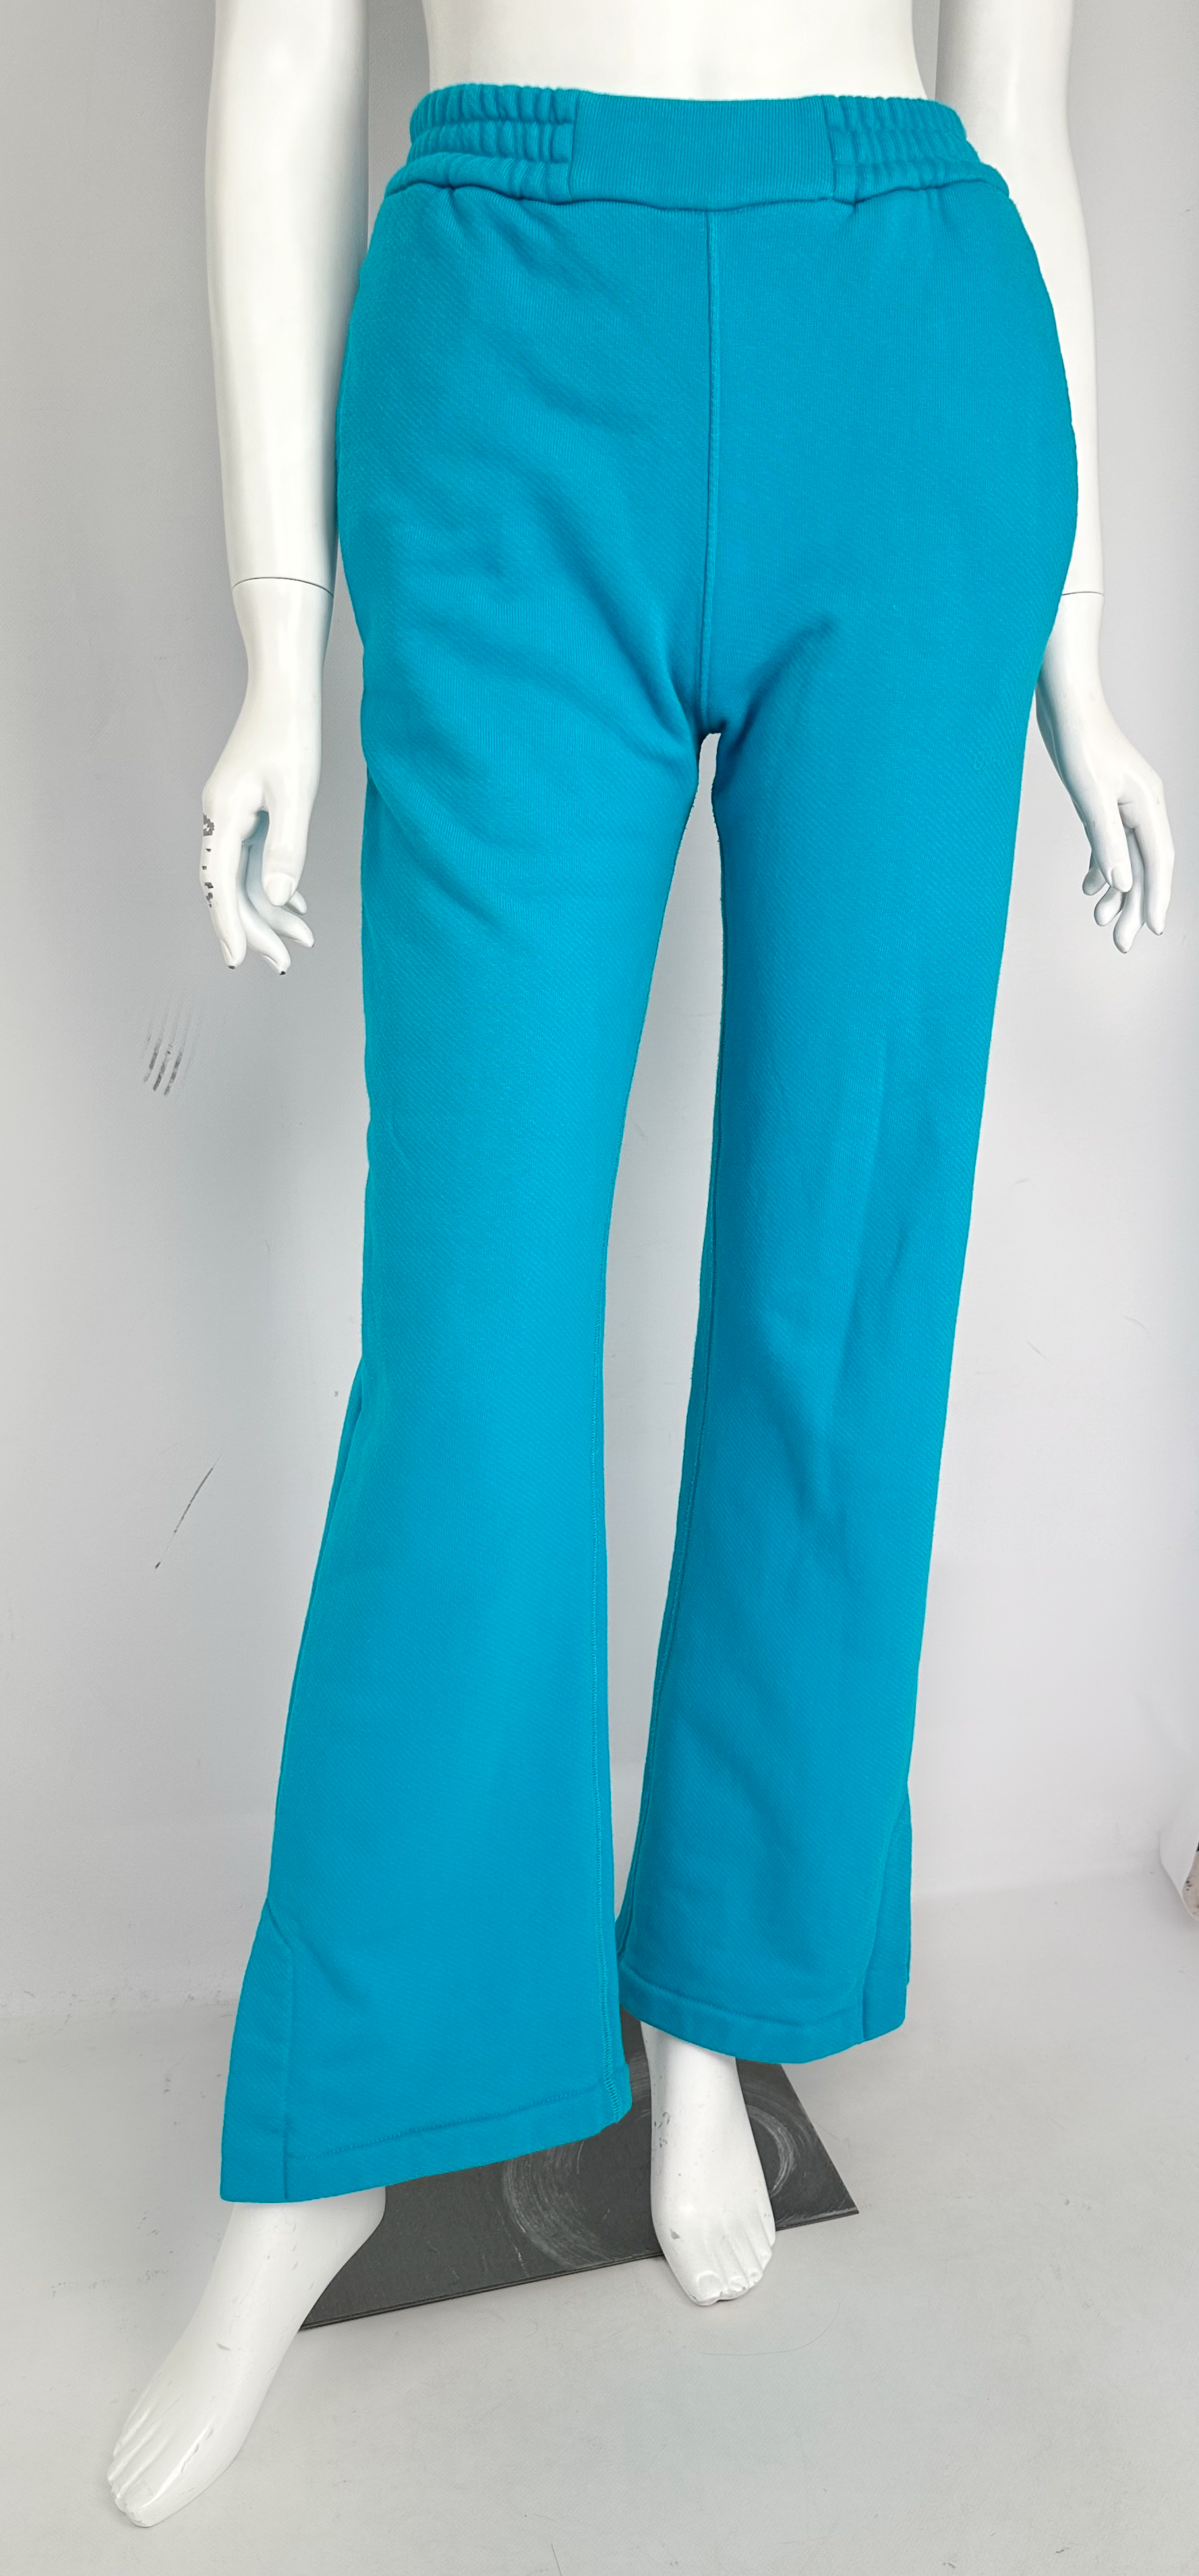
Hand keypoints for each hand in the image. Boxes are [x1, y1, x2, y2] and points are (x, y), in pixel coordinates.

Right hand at [200, 578, 331, 972]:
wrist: (285, 688)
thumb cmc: (291, 733)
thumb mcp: (296, 794)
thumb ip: (287, 849)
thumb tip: (277, 900)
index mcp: (223, 815)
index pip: (219, 883)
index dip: (228, 925)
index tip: (239, 960)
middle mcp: (219, 818)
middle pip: (228, 887)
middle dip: (256, 928)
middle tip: (284, 963)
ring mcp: (232, 816)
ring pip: (244, 877)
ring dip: (270, 911)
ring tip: (302, 940)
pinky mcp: (247, 810)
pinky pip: (253, 860)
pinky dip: (274, 886)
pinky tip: (296, 905)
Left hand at [1035, 592, 1173, 953]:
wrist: (1065, 698)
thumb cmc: (1077, 739)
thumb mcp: (1089, 795)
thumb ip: (1106, 840)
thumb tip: (1123, 884)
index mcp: (1147, 804)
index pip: (1157, 862)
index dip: (1154, 899)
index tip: (1148, 932)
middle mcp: (1143, 805)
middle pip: (1145, 865)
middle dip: (1133, 905)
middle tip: (1118, 944)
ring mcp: (1125, 802)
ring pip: (1128, 856)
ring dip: (1116, 889)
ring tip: (1099, 920)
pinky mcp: (1105, 798)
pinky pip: (1111, 842)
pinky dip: (1102, 866)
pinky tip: (1088, 887)